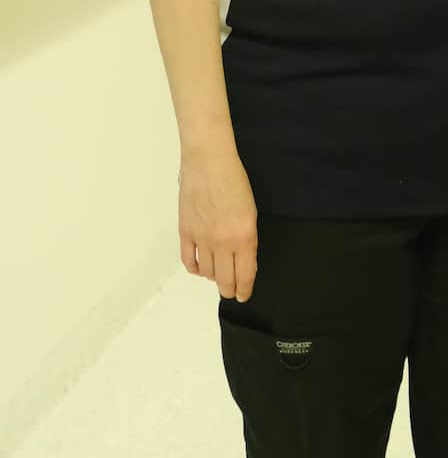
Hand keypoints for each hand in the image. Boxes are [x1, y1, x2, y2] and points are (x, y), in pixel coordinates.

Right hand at [179, 149, 257, 301]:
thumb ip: (247, 238)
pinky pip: (189, 260)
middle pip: (225, 279)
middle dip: (229, 289)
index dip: (244, 289)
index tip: (243, 295)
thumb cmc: (234, 180)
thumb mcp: (250, 212)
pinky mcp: (186, 232)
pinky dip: (195, 268)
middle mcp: (223, 242)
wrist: (210, 162)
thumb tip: (243, 259)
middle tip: (231, 291)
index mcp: (245, 236)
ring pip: (207, 273)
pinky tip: (200, 268)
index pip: (245, 274)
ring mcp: (202, 238)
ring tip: (217, 275)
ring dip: (213, 278)